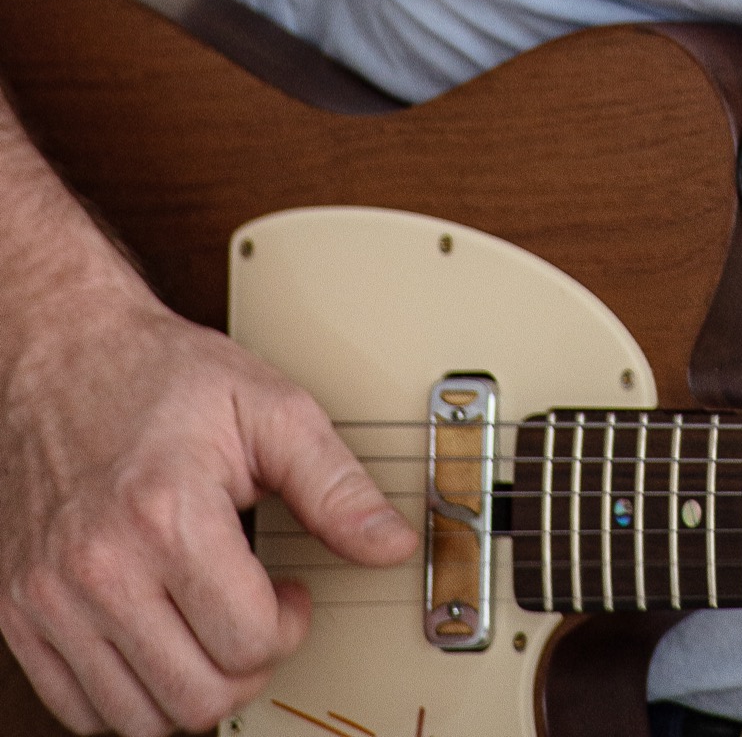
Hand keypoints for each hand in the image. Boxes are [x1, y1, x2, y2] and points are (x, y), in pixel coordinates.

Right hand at [0, 242, 415, 736]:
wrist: (64, 353)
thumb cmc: (164, 377)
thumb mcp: (269, 407)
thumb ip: (335, 483)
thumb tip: (391, 544)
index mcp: (166, 513)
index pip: (247, 642)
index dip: (291, 626)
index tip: (291, 593)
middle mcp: (98, 566)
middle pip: (197, 696)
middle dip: (248, 666)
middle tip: (257, 616)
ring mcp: (49, 597)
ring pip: (137, 720)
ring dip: (190, 688)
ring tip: (208, 626)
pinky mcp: (19, 613)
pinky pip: (81, 710)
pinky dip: (129, 696)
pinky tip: (158, 640)